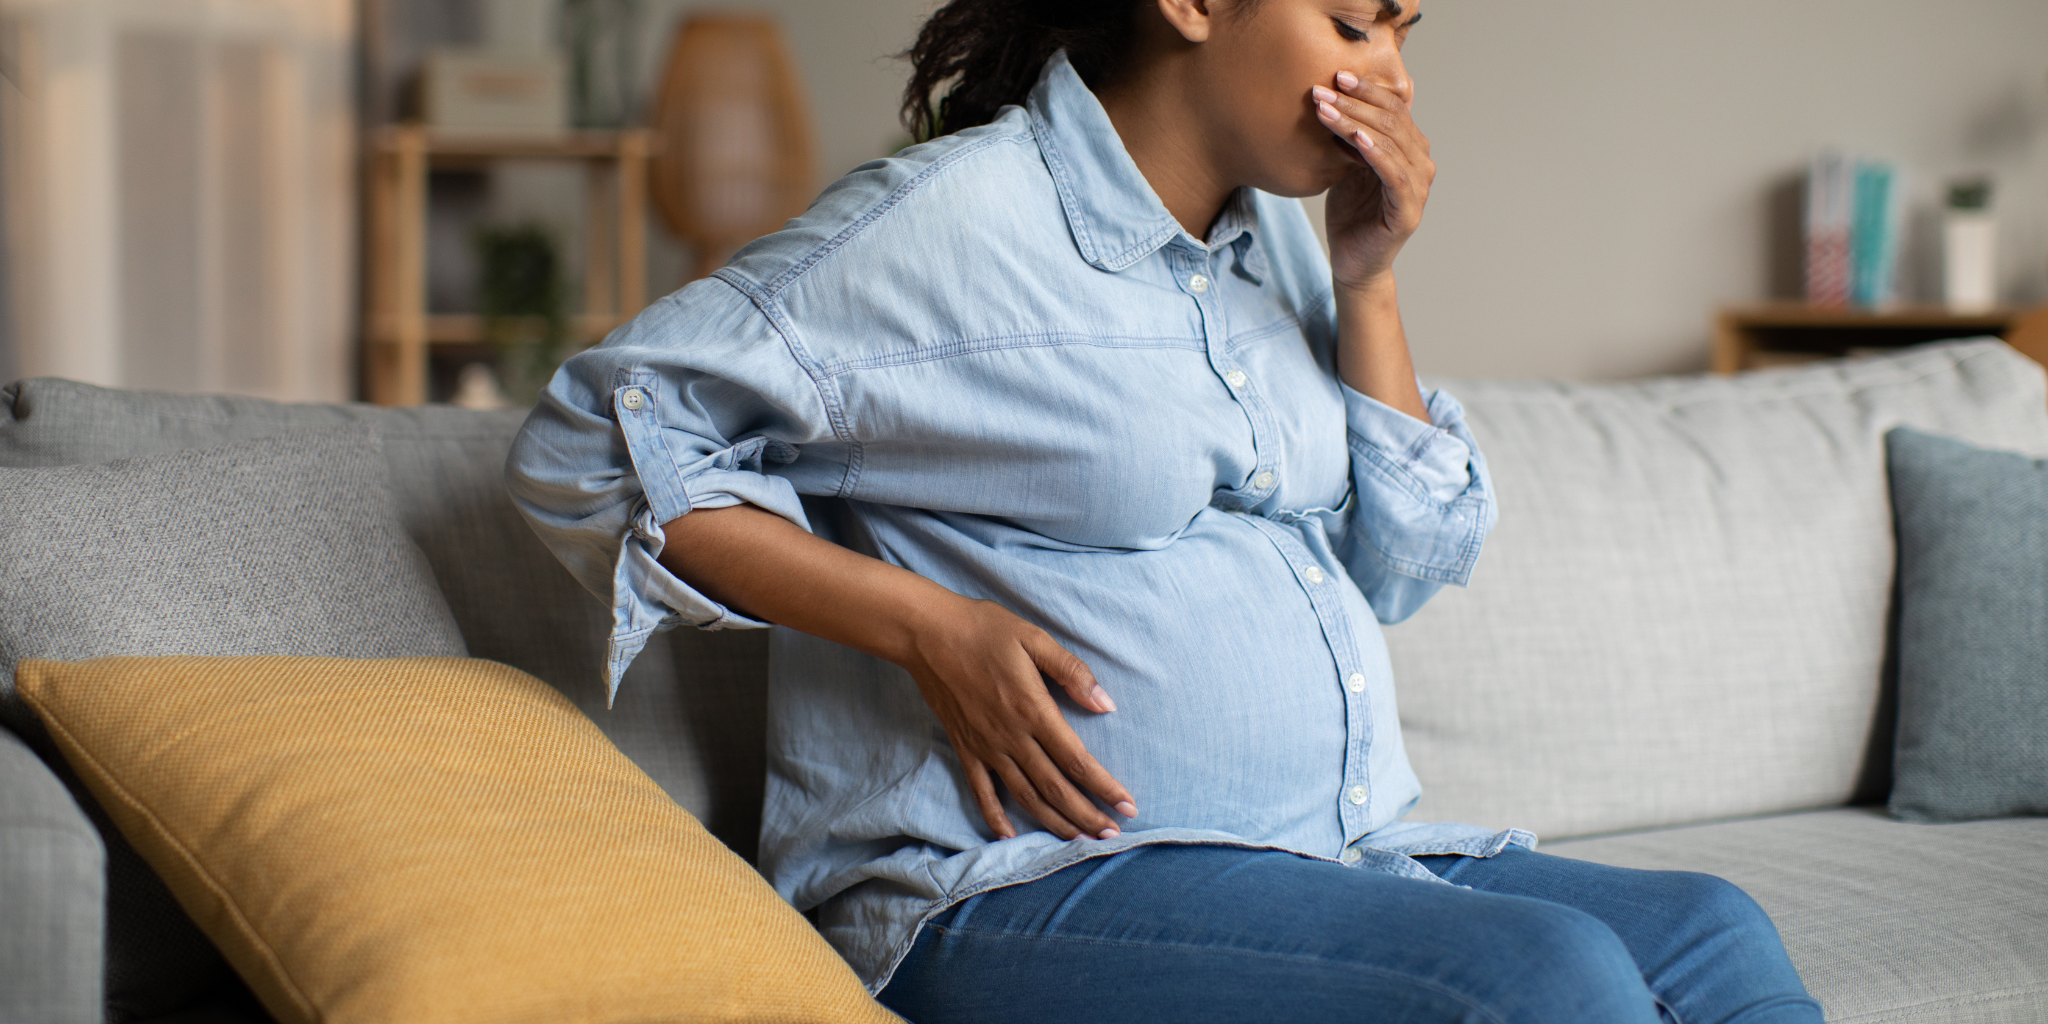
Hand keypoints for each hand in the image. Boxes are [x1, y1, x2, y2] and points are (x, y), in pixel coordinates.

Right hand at [899, 595, 1137, 841]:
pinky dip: (996, 817)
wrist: (928, 634)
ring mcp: (986, 747)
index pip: (1076, 760)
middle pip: (1055, 788)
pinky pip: (982, 791)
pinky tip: (1010, 836)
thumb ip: (1071, 672)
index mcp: (1033, 710)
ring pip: (1025, 796)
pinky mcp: (965, 748)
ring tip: (1079, 840)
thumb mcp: (1034, 638)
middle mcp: (1011, 737)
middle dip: (1087, 815)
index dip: (1104, 786)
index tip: (1128, 805)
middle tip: (1113, 835)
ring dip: (1054, 822)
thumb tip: (1106, 704)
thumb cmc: (985, 630)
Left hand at [1311, 71, 1434, 292]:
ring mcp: (1419, 188)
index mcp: (1411, 149)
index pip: (1394, 109)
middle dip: (1355, 102)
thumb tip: (1339, 95)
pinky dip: (1375, 153)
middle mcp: (1422, 164)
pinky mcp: (1408, 211)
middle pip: (1391, 121)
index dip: (1367, 90)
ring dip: (1354, 122)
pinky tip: (1355, 138)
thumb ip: (1354, 135)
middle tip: (1324, 89)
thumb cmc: (1351, 212)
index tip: (1336, 76)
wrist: (1352, 261)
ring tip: (1325, 109)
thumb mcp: (1349, 165)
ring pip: (1389, 143)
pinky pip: (1393, 174)